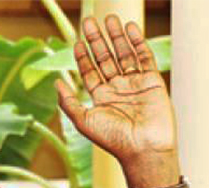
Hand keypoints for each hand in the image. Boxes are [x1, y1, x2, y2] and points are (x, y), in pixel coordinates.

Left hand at [56, 15, 182, 187]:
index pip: (90, 71)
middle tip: (90, 20)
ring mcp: (135, 84)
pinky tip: (130, 29)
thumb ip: (68, 101)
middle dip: (98, 40)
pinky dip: (137, 43)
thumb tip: (56, 81)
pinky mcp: (153, 82)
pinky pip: (144, 58)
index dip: (83, 55)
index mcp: (100, 98)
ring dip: (116, 37)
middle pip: (106, 58)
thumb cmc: (113, 140)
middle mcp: (117, 89)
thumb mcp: (83, 121)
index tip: (77, 40)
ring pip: (124, 54)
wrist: (143, 149)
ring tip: (110, 18)